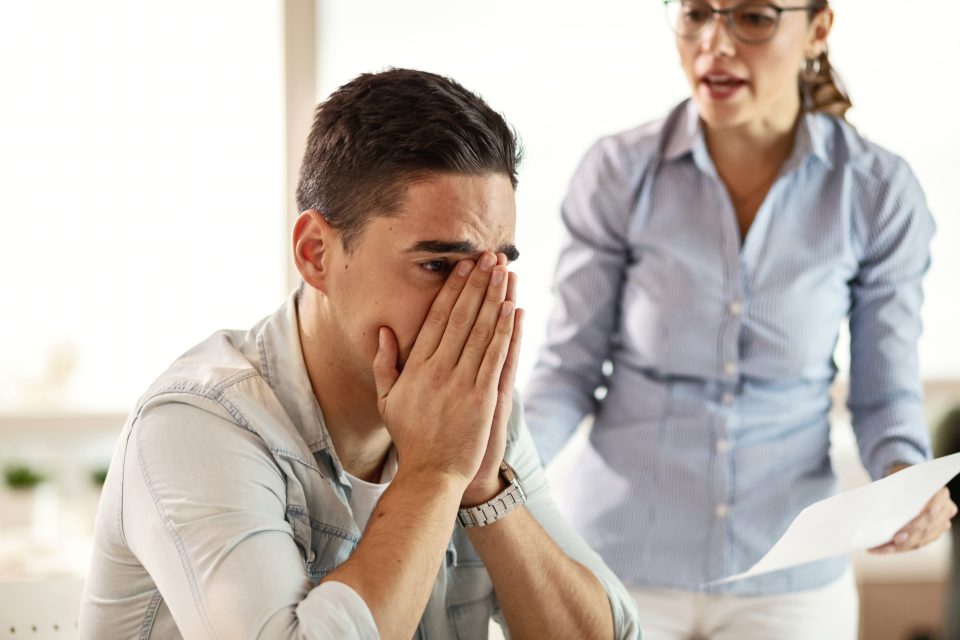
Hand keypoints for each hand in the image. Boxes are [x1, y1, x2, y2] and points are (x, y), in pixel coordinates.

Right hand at [372, 252, 517, 485]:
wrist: (431, 474)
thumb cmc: (410, 437)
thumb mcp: (386, 400)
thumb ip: (384, 364)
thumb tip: (383, 331)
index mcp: (415, 367)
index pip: (436, 317)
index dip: (453, 288)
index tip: (464, 266)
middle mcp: (437, 370)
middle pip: (461, 316)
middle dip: (477, 283)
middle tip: (489, 256)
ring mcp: (461, 383)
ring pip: (481, 331)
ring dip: (494, 298)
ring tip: (504, 272)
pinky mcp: (482, 398)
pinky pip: (496, 357)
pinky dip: (505, 331)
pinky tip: (512, 309)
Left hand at [869, 465, 957, 554]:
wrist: (908, 481)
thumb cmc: (901, 479)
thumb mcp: (898, 480)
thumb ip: (894, 492)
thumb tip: (877, 508)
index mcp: (939, 493)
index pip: (930, 513)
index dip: (914, 526)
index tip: (897, 535)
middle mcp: (945, 509)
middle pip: (926, 530)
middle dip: (905, 540)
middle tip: (887, 544)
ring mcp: (941, 523)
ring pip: (922, 540)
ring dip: (899, 547)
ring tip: (879, 548)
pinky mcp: (933, 533)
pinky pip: (918, 543)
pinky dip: (900, 548)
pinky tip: (883, 549)